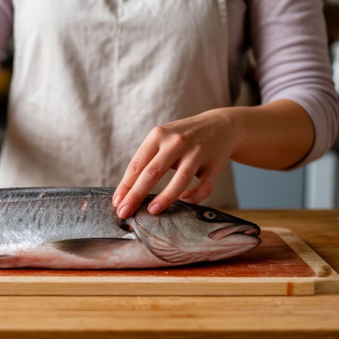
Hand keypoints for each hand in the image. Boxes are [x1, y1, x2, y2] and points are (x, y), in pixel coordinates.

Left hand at [112, 109, 235, 218]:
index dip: (126, 185)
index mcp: (159, 135)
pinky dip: (192, 198)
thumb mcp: (162, 139)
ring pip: (180, 180)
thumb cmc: (182, 138)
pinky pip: (203, 187)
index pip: (137, 164)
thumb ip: (147, 160)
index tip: (117, 203)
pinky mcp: (214, 164)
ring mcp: (197, 152)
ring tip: (152, 211)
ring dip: (164, 198)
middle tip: (124, 212)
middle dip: (136, 195)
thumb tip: (126, 192)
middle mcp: (177, 142)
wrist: (220, 126)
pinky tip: (183, 201)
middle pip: (152, 172)